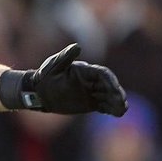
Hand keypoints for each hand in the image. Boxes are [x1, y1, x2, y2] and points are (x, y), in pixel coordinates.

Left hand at [0, 44, 127, 115]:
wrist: (38, 92)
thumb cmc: (45, 76)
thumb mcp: (54, 66)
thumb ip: (66, 57)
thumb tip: (77, 46)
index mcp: (85, 70)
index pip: (102, 74)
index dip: (110, 81)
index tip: (115, 89)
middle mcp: (90, 81)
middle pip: (108, 86)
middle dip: (116, 93)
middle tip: (122, 102)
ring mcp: (91, 92)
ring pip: (108, 97)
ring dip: (116, 102)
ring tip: (123, 109)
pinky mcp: (89, 102)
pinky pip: (103, 106)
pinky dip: (111, 109)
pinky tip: (119, 113)